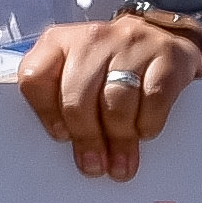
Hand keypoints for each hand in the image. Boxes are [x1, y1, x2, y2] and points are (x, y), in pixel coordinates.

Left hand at [15, 15, 201, 180]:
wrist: (161, 37)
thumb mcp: (76, 71)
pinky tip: (144, 133)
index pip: (35, 77)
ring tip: (120, 162)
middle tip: (94, 165)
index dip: (45, 113)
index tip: (61, 136)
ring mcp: (130, 44)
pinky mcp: (166, 56)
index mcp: (59, 42)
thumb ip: (60, 99)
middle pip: (78, 97)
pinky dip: (148, 124)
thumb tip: (67, 146)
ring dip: (119, 140)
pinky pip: (153, 99)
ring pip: (116, 102)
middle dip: (87, 138)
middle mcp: (92, 38)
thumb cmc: (109, 64)